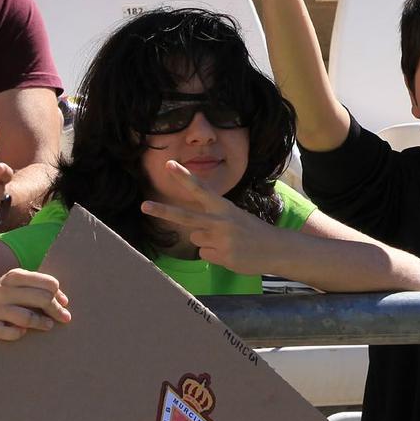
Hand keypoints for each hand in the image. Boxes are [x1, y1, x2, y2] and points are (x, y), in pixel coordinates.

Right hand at [0, 269, 70, 341]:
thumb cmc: (13, 293)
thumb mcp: (25, 283)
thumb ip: (44, 288)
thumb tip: (64, 302)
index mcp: (15, 276)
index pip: (47, 283)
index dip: (58, 294)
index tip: (64, 303)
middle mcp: (4, 291)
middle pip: (41, 299)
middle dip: (56, 309)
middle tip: (64, 317)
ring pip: (26, 318)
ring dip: (41, 322)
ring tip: (49, 325)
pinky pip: (7, 332)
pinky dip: (18, 333)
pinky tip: (24, 332)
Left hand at [141, 162, 284, 272]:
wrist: (276, 248)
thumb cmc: (251, 231)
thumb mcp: (234, 217)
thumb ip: (212, 220)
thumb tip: (193, 235)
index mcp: (223, 206)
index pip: (200, 188)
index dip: (183, 176)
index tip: (168, 164)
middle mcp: (220, 220)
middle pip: (185, 216)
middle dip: (163, 211)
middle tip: (144, 206)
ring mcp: (221, 239)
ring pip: (196, 240)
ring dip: (208, 243)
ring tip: (229, 242)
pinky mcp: (223, 256)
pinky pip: (205, 255)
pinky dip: (215, 256)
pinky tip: (231, 253)